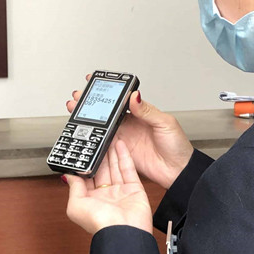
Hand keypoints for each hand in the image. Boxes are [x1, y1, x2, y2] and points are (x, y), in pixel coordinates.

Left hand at [65, 139, 152, 235]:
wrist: (123, 232)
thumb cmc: (99, 223)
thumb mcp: (76, 205)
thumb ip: (74, 188)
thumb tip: (68, 176)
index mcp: (91, 200)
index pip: (87, 177)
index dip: (86, 164)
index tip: (84, 150)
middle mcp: (106, 195)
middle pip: (102, 170)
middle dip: (100, 155)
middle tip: (97, 139)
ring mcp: (121, 192)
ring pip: (115, 167)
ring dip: (111, 152)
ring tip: (108, 137)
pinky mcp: (134, 189)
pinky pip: (129, 169)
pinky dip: (124, 156)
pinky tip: (120, 144)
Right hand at [66, 81, 193, 190]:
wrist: (178, 171)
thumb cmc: (177, 146)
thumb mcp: (165, 123)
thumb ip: (147, 110)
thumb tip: (135, 96)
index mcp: (140, 113)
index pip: (120, 99)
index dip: (107, 91)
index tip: (95, 82)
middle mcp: (130, 124)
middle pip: (106, 111)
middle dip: (91, 103)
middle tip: (78, 96)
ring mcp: (123, 138)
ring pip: (101, 126)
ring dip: (88, 119)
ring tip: (75, 109)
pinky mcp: (120, 152)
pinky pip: (103, 144)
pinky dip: (93, 138)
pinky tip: (85, 132)